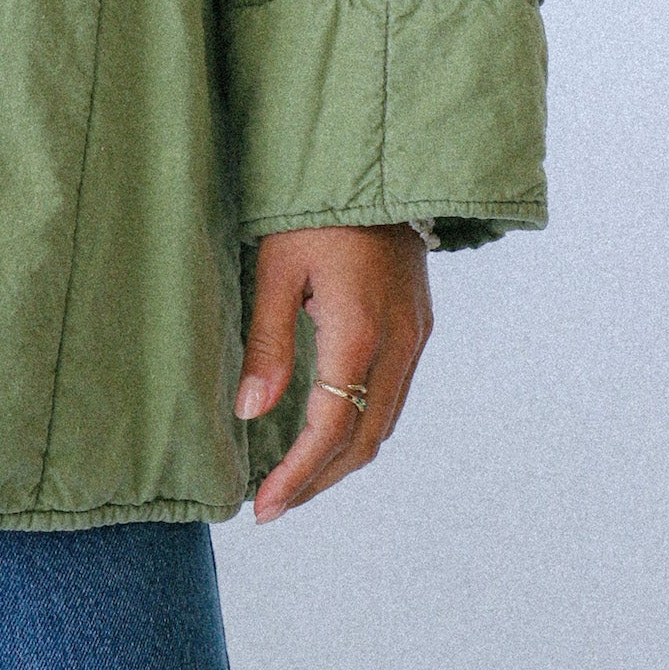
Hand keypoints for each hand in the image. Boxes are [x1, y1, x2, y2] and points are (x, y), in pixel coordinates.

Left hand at [236, 223, 432, 523]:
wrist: (378, 162)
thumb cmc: (315, 207)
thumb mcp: (277, 267)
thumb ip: (268, 342)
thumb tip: (250, 412)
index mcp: (360, 333)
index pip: (330, 429)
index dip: (297, 476)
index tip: (262, 507)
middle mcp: (398, 345)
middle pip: (364, 441)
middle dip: (318, 480)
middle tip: (272, 505)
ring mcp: (416, 337)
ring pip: (384, 424)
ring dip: (341, 460)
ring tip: (295, 480)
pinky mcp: (418, 326)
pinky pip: (394, 396)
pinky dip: (362, 427)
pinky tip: (330, 433)